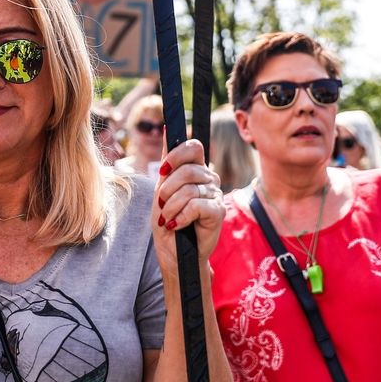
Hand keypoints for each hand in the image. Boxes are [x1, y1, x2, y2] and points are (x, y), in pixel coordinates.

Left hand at [152, 139, 223, 266]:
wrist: (174, 253)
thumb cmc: (168, 220)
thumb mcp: (161, 188)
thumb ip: (167, 161)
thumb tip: (167, 128)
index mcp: (196, 169)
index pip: (193, 146)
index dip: (177, 154)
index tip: (163, 170)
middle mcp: (209, 178)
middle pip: (188, 169)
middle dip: (167, 188)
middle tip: (161, 204)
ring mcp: (216, 194)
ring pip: (189, 189)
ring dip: (171, 206)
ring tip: (168, 218)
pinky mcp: (218, 212)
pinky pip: (197, 205)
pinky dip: (181, 216)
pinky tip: (177, 225)